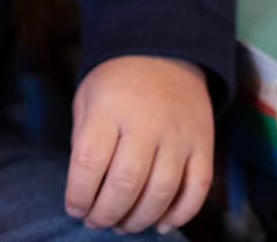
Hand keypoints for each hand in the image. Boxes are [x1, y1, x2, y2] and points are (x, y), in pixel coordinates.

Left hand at [64, 55, 213, 234]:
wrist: (165, 52)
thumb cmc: (117, 84)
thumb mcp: (88, 99)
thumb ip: (84, 142)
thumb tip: (85, 193)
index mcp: (109, 108)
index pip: (88, 162)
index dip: (78, 195)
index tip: (74, 208)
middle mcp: (146, 122)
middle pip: (126, 182)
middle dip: (106, 213)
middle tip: (96, 222)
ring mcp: (178, 134)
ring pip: (162, 192)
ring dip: (139, 219)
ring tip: (122, 225)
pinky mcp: (203, 144)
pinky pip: (197, 189)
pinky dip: (180, 214)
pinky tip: (160, 223)